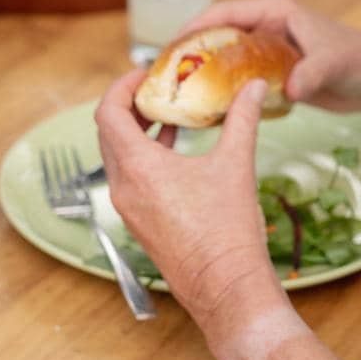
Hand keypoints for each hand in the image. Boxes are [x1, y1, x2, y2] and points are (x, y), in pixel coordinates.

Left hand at [95, 71, 284, 324]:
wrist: (225, 286)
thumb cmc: (227, 229)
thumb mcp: (236, 164)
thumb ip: (242, 119)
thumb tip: (252, 87)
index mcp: (138, 167)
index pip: (107, 113)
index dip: (121, 87)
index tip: (143, 74)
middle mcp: (124, 187)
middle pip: (109, 133)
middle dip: (129, 106)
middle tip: (156, 89)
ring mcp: (129, 209)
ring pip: (118, 158)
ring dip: (136, 132)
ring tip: (167, 115)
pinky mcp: (140, 224)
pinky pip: (130, 180)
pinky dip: (144, 158)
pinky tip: (175, 153)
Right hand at [178, 0, 360, 109]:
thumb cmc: (360, 60)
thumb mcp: (335, 64)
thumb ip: (312, 74)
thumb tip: (291, 89)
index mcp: (274, 11)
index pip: (224, 13)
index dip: (194, 28)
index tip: (170, 48)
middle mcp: (265, 26)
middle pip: (216, 36)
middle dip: (190, 55)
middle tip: (165, 80)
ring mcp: (266, 50)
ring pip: (224, 60)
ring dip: (204, 76)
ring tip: (177, 99)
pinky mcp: (272, 73)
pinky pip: (239, 80)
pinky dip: (224, 93)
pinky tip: (208, 114)